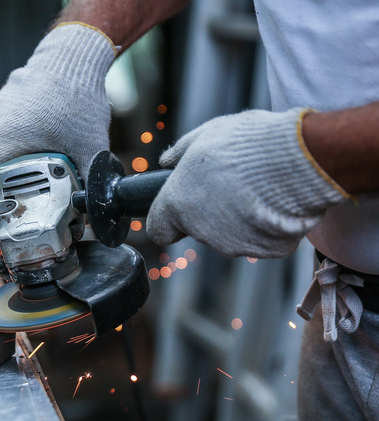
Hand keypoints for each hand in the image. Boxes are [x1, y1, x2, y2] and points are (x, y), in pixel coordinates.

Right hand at [0, 23, 116, 218]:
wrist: (69, 61)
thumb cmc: (77, 100)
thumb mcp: (90, 147)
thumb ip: (94, 184)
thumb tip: (99, 217)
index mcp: (3, 140)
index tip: (4, 221)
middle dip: (1, 195)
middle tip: (22, 208)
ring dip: (1, 175)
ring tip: (24, 185)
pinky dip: (2, 156)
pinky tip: (24, 160)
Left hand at [146, 108, 349, 257]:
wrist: (299, 160)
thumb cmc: (247, 142)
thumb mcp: (206, 133)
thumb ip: (181, 150)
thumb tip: (166, 161)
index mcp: (177, 204)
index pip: (158, 230)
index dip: (167, 219)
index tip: (178, 208)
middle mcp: (201, 230)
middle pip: (198, 228)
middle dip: (211, 209)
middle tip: (232, 182)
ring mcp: (233, 244)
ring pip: (230, 235)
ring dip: (238, 217)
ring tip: (258, 186)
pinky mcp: (264, 250)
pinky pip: (261, 238)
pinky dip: (267, 225)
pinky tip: (277, 200)